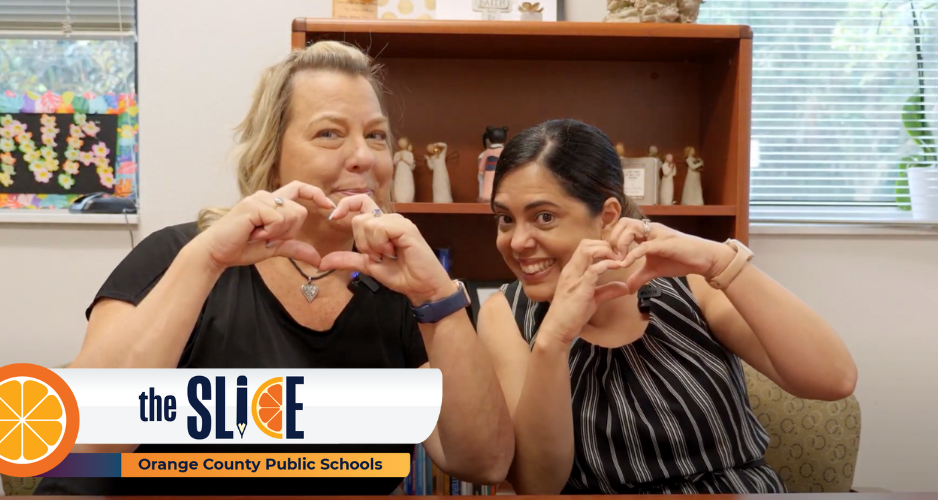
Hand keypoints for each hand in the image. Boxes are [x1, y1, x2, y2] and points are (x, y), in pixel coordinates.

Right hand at [190, 181, 335, 270]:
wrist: (217, 252)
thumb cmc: (241, 247)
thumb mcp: (274, 248)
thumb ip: (295, 248)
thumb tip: (317, 259)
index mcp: (271, 202)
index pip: (298, 187)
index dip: (315, 193)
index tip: (329, 205)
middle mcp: (266, 196)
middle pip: (300, 211)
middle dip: (289, 231)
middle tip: (266, 237)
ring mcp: (259, 199)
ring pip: (291, 215)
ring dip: (277, 233)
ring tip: (257, 234)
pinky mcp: (253, 205)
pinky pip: (278, 219)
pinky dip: (270, 232)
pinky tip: (253, 233)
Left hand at [318, 195, 454, 305]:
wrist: (421, 287)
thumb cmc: (401, 275)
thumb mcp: (368, 267)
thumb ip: (348, 260)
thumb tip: (322, 263)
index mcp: (381, 224)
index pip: (361, 202)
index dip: (346, 205)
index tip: (333, 217)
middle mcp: (390, 219)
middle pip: (359, 218)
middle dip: (361, 242)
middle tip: (377, 256)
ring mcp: (398, 222)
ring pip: (368, 224)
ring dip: (372, 246)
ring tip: (388, 255)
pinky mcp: (405, 228)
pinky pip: (380, 228)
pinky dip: (381, 244)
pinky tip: (393, 252)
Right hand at [541, 239, 630, 344]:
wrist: (557, 329)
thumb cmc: (571, 315)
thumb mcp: (593, 299)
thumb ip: (608, 290)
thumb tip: (625, 287)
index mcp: (572, 270)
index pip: (585, 246)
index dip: (602, 246)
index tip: (615, 255)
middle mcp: (571, 270)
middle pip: (586, 244)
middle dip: (605, 245)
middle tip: (619, 256)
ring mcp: (574, 277)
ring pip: (588, 251)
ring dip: (606, 251)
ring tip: (618, 260)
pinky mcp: (580, 288)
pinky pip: (594, 269)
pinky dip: (607, 265)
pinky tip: (617, 267)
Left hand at [606, 218, 734, 290]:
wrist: (703, 259)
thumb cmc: (680, 260)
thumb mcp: (654, 270)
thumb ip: (639, 276)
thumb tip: (627, 288)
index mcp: (646, 232)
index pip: (622, 226)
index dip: (612, 239)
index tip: (608, 255)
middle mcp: (650, 228)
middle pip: (622, 222)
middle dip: (613, 238)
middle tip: (611, 256)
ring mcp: (657, 234)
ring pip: (631, 228)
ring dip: (620, 243)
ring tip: (619, 259)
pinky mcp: (664, 243)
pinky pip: (644, 245)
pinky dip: (632, 254)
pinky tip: (626, 264)